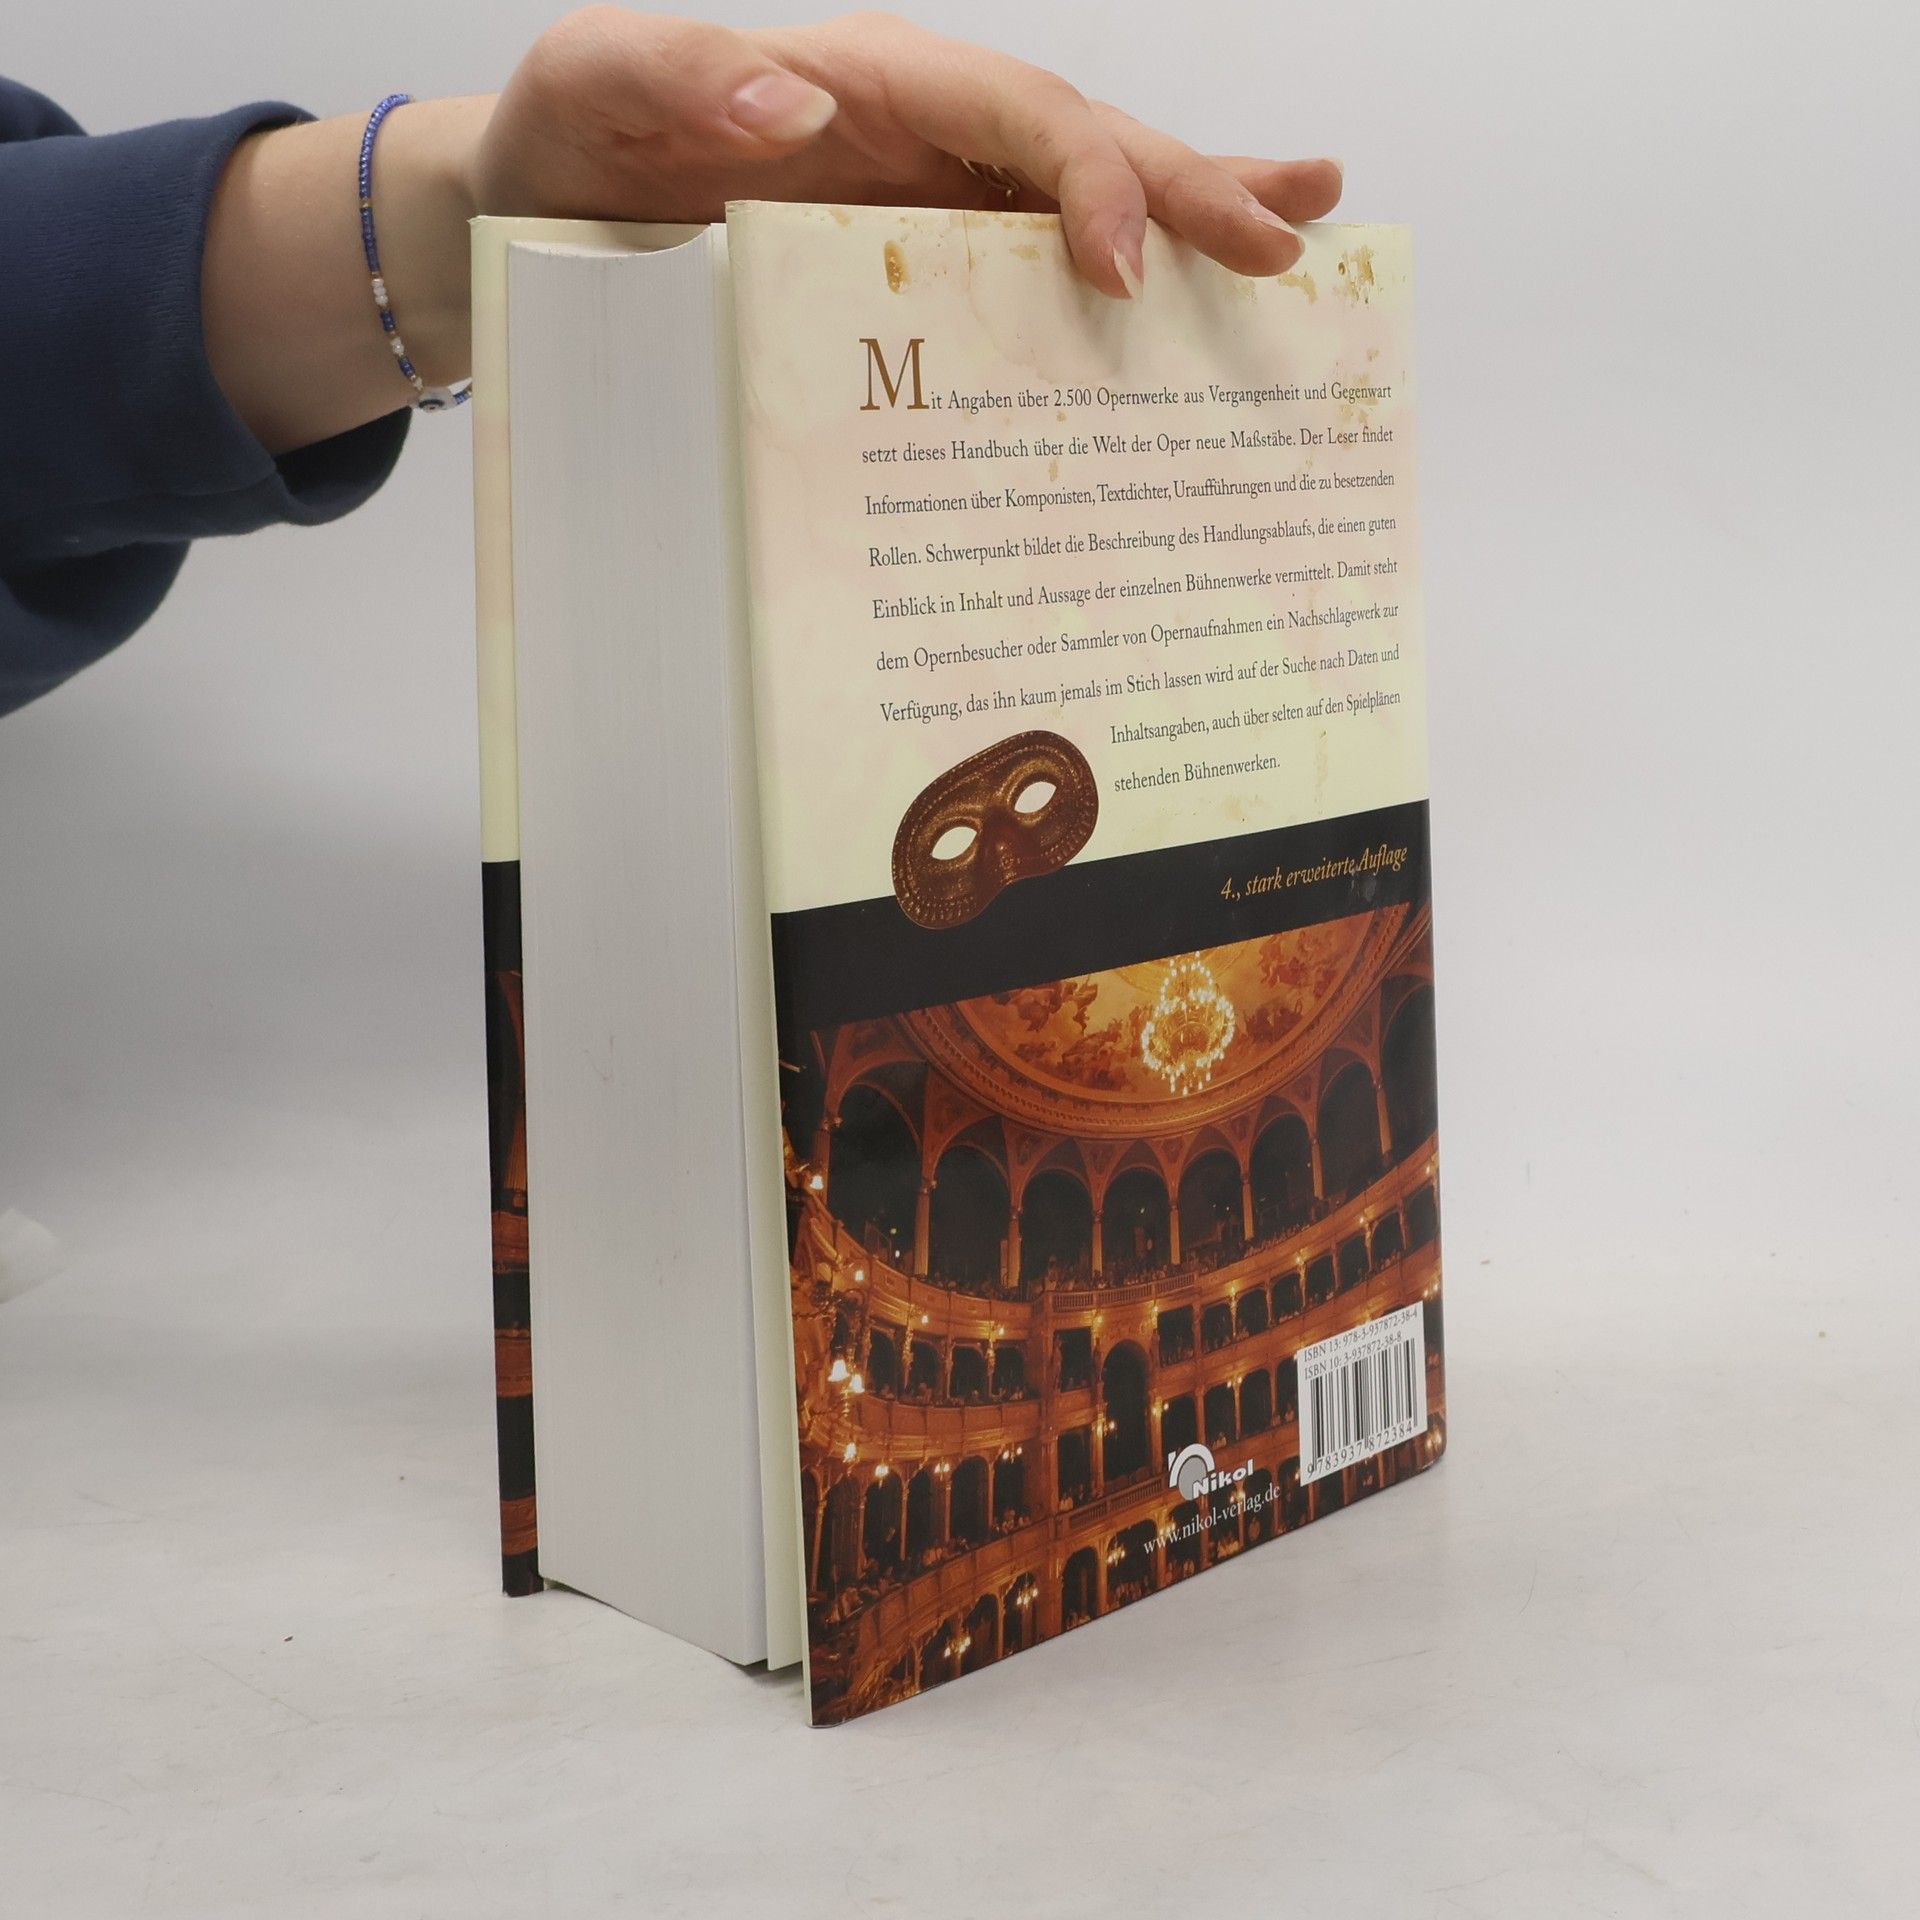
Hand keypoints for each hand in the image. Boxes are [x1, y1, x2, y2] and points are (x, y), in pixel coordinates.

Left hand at [474, 10, 1342, 297]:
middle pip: (1086, 150)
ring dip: (1198, 219)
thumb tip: (791, 102)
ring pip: (1092, 203)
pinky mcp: (931, 272)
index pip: (1012, 115)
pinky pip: (1042, 277)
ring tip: (1305, 239)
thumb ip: (684, 73)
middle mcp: (927, 136)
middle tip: (1283, 248)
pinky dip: (1128, 287)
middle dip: (1187, 197)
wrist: (547, 212)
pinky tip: (1192, 303)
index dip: (1085, 177)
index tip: (1120, 265)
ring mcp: (939, 204)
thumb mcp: (599, 82)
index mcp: (875, 82)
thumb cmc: (574, 140)